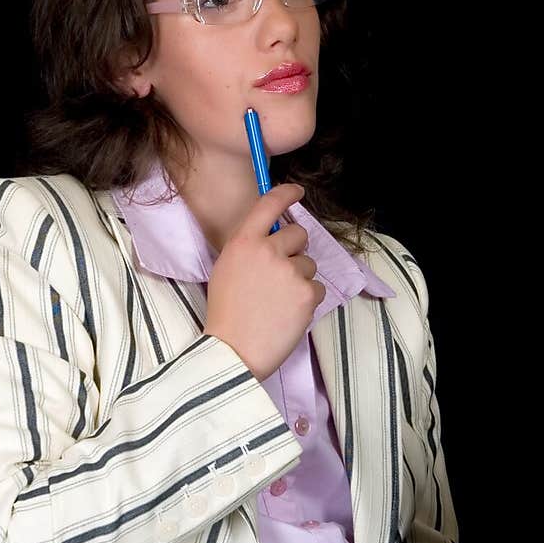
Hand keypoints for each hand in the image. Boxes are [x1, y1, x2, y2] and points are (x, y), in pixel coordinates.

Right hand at [204, 183, 325, 380]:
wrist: (233, 350)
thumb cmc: (226, 314)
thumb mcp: (227, 269)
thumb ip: (249, 248)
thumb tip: (273, 237)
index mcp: (243, 242)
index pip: (269, 204)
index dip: (286, 193)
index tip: (297, 192)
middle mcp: (268, 250)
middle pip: (299, 234)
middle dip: (295, 250)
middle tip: (280, 274)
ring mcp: (291, 271)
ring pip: (309, 264)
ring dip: (300, 278)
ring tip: (279, 301)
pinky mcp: (307, 293)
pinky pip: (317, 288)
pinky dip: (307, 300)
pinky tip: (288, 314)